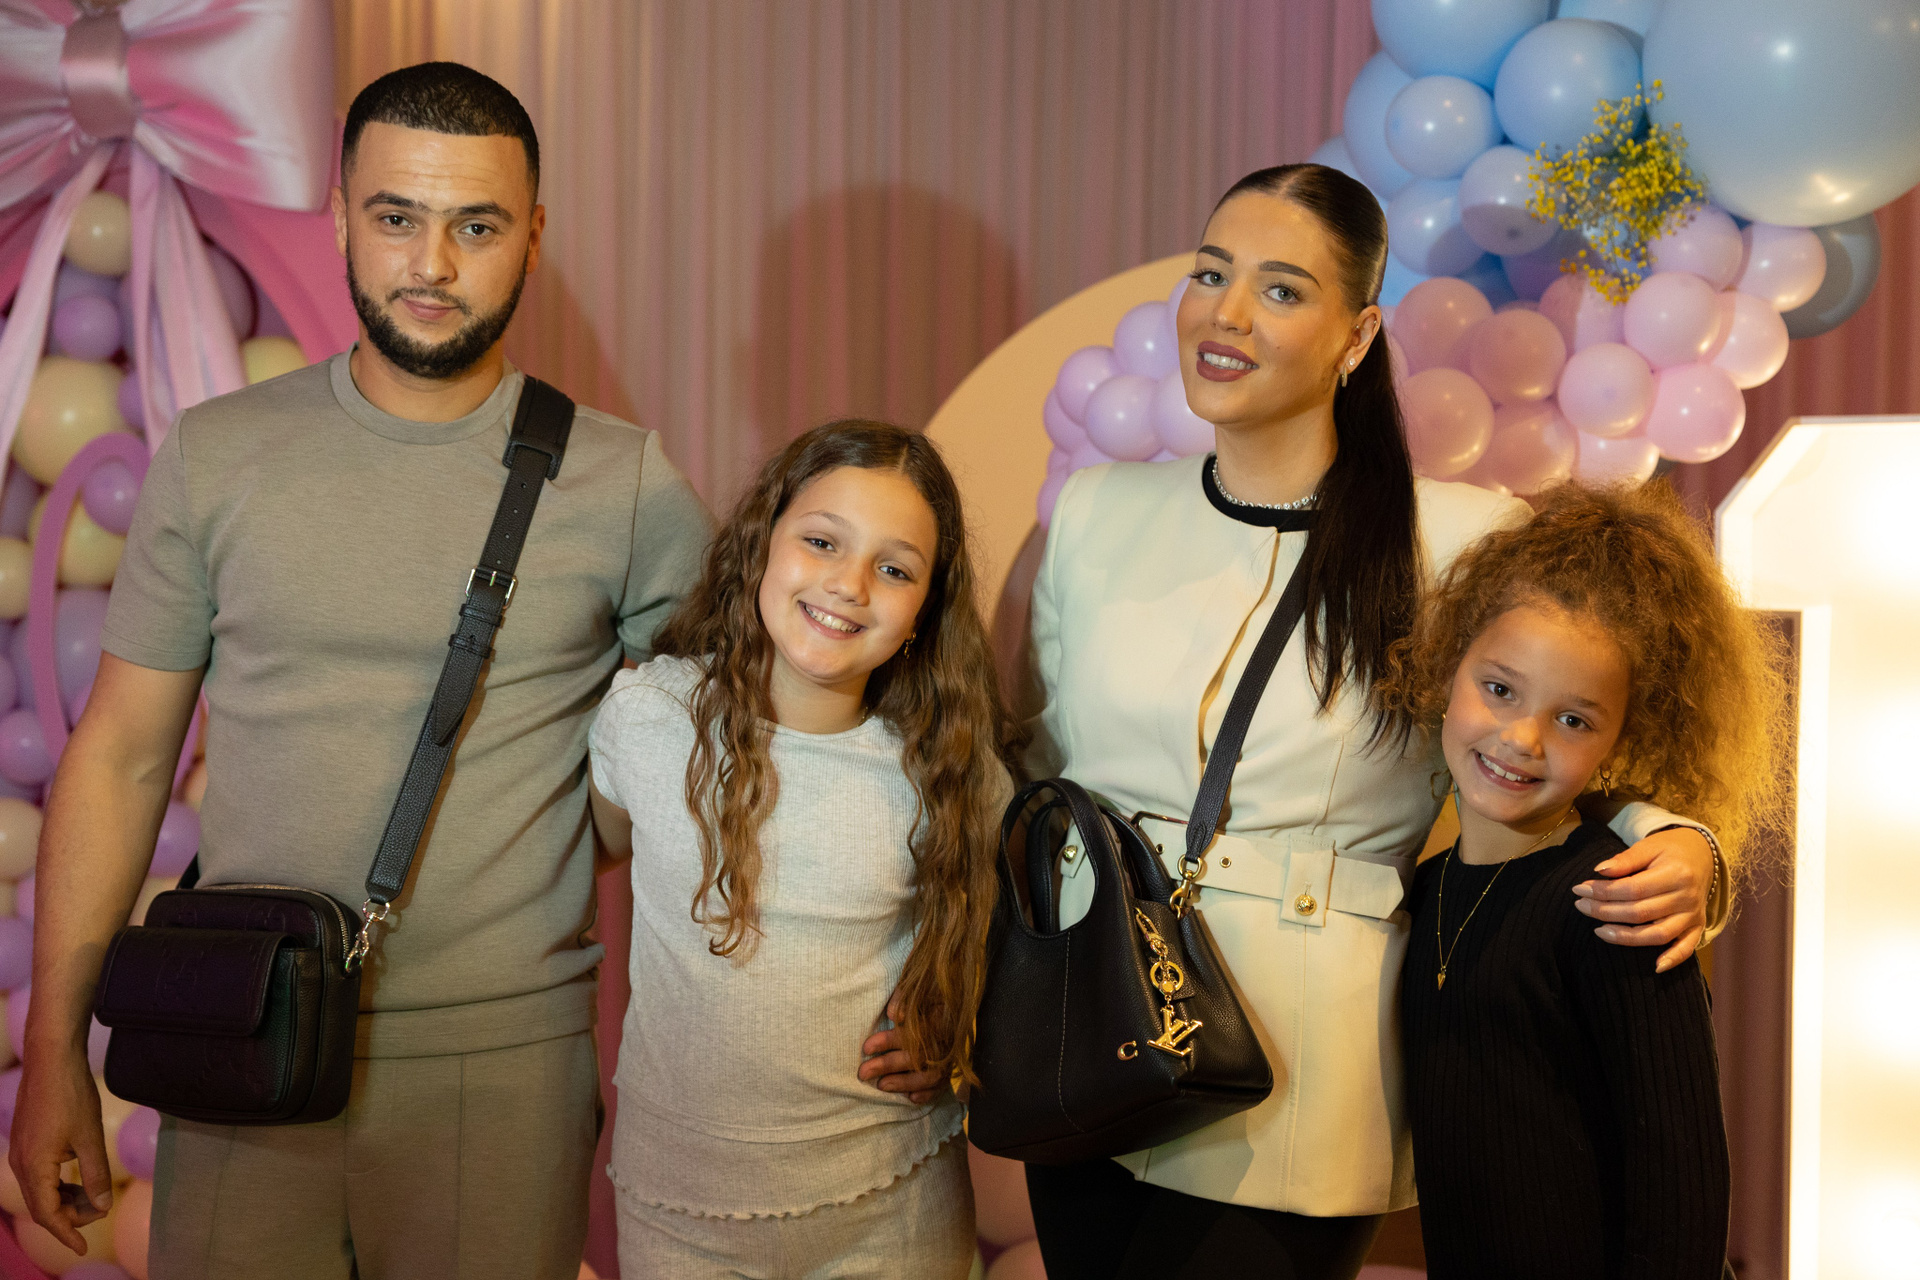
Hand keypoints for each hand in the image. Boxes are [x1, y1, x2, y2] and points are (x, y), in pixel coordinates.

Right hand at [9, 1046, 112, 1254]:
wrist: (51, 1060)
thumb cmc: (71, 1096)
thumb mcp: (90, 1138)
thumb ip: (95, 1175)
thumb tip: (101, 1205)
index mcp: (34, 1167)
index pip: (47, 1214)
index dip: (66, 1233)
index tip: (83, 1248)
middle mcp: (20, 1164)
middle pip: (43, 1205)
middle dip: (70, 1216)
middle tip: (100, 1212)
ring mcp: (20, 1153)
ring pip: (41, 1190)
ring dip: (66, 1199)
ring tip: (95, 1197)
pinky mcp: (26, 1142)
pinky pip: (40, 1174)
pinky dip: (59, 1183)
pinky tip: (80, 1178)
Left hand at [856, 990, 946, 1105]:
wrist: (952, 1005)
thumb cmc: (927, 998)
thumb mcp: (917, 988)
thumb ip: (904, 997)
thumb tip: (893, 1013)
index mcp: (937, 1017)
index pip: (911, 1032)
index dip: (888, 1041)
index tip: (866, 1048)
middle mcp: (945, 1040)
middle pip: (916, 1056)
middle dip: (887, 1065)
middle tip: (863, 1072)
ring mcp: (949, 1058)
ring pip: (929, 1076)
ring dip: (904, 1082)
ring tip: (881, 1086)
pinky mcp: (950, 1071)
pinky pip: (941, 1086)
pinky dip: (927, 1094)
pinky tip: (911, 1098)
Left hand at [1573, 826, 1712, 972]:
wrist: (1702, 855)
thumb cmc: (1670, 850)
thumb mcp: (1649, 846)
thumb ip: (1626, 859)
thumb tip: (1599, 870)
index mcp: (1676, 874)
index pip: (1633, 889)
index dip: (1603, 891)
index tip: (1579, 889)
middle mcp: (1686, 898)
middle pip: (1640, 912)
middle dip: (1605, 911)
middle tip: (1580, 906)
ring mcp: (1693, 915)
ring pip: (1658, 934)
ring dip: (1626, 937)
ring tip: (1599, 931)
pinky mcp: (1697, 927)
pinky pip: (1687, 948)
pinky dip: (1673, 959)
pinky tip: (1655, 967)